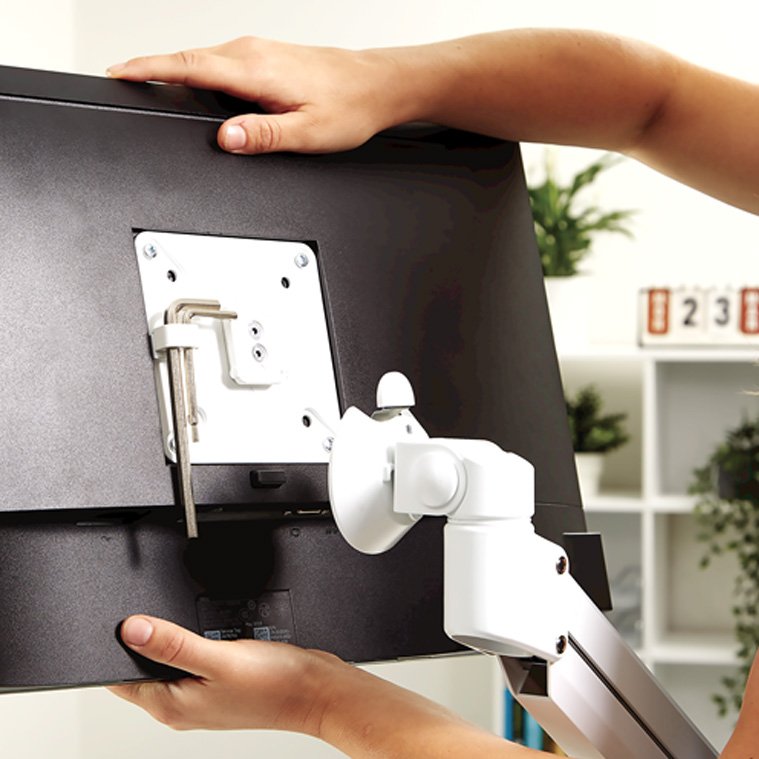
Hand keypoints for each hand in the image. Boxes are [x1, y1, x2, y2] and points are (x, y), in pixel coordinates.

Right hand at [107, 38, 402, 154]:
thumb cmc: (349, 107)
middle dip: (151, 67)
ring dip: (175, 68)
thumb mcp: (306, 133)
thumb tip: (226, 138)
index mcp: (257, 71)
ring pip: (205, 58)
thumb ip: (263, 137)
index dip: (149, 68)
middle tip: (122, 78)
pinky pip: (221, 61)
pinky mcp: (266, 56)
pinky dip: (199, 70)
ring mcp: (259, 51)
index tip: (120, 72)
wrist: (376, 86)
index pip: (190, 66)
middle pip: (189, 58)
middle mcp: (253, 53)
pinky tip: (196, 84)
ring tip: (149, 82)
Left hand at [110, 615, 541, 755]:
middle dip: (138, 638)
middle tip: (142, 609)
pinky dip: (192, 639)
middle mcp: (185, 702)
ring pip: (170, 659)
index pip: (122, 677)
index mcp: (174, 704)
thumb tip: (130, 629)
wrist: (320, 688)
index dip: (114, 646)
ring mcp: (204, 692)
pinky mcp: (223, 680)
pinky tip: (203, 626)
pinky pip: (194, 656)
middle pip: (144, 667)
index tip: (113, 619)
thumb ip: (172, 642)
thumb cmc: (277, 684)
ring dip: (166, 637)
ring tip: (170, 614)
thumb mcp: (219, 657)